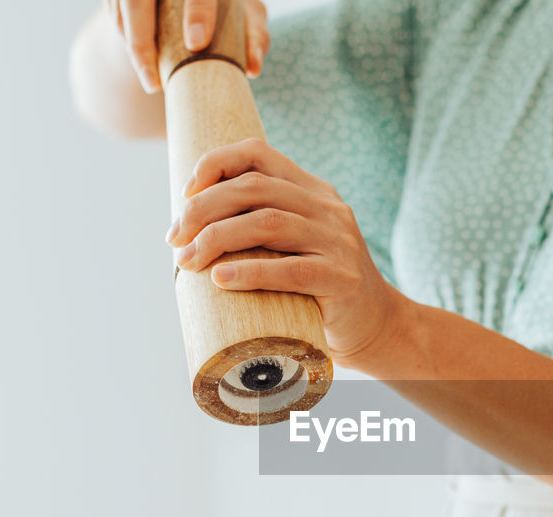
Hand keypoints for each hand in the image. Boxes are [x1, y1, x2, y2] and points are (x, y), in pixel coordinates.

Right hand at [104, 0, 270, 92]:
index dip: (198, 12)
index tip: (197, 44)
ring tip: (150, 82)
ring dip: (132, 46)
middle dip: (143, 40)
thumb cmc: (230, 7)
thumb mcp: (248, 17)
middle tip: (155, 84)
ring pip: (123, 6)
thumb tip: (253, 69)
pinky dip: (124, 38)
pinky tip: (141, 63)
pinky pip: (114, 12)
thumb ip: (255, 36)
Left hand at [165, 139, 405, 367]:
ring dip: (217, 238)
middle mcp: (328, 208)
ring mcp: (338, 242)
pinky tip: (220, 279)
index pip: (258, 154)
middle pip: (254, 188)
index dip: (215, 163)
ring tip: (187, 260)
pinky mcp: (342, 279)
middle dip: (202, 208)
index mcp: (313, 191)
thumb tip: (187, 227)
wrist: (378, 327)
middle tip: (174, 238)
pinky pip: (292, 269)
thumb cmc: (319, 290)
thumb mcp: (295, 244)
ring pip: (268, 223)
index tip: (184, 194)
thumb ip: (260, 227)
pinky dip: (251, 272)